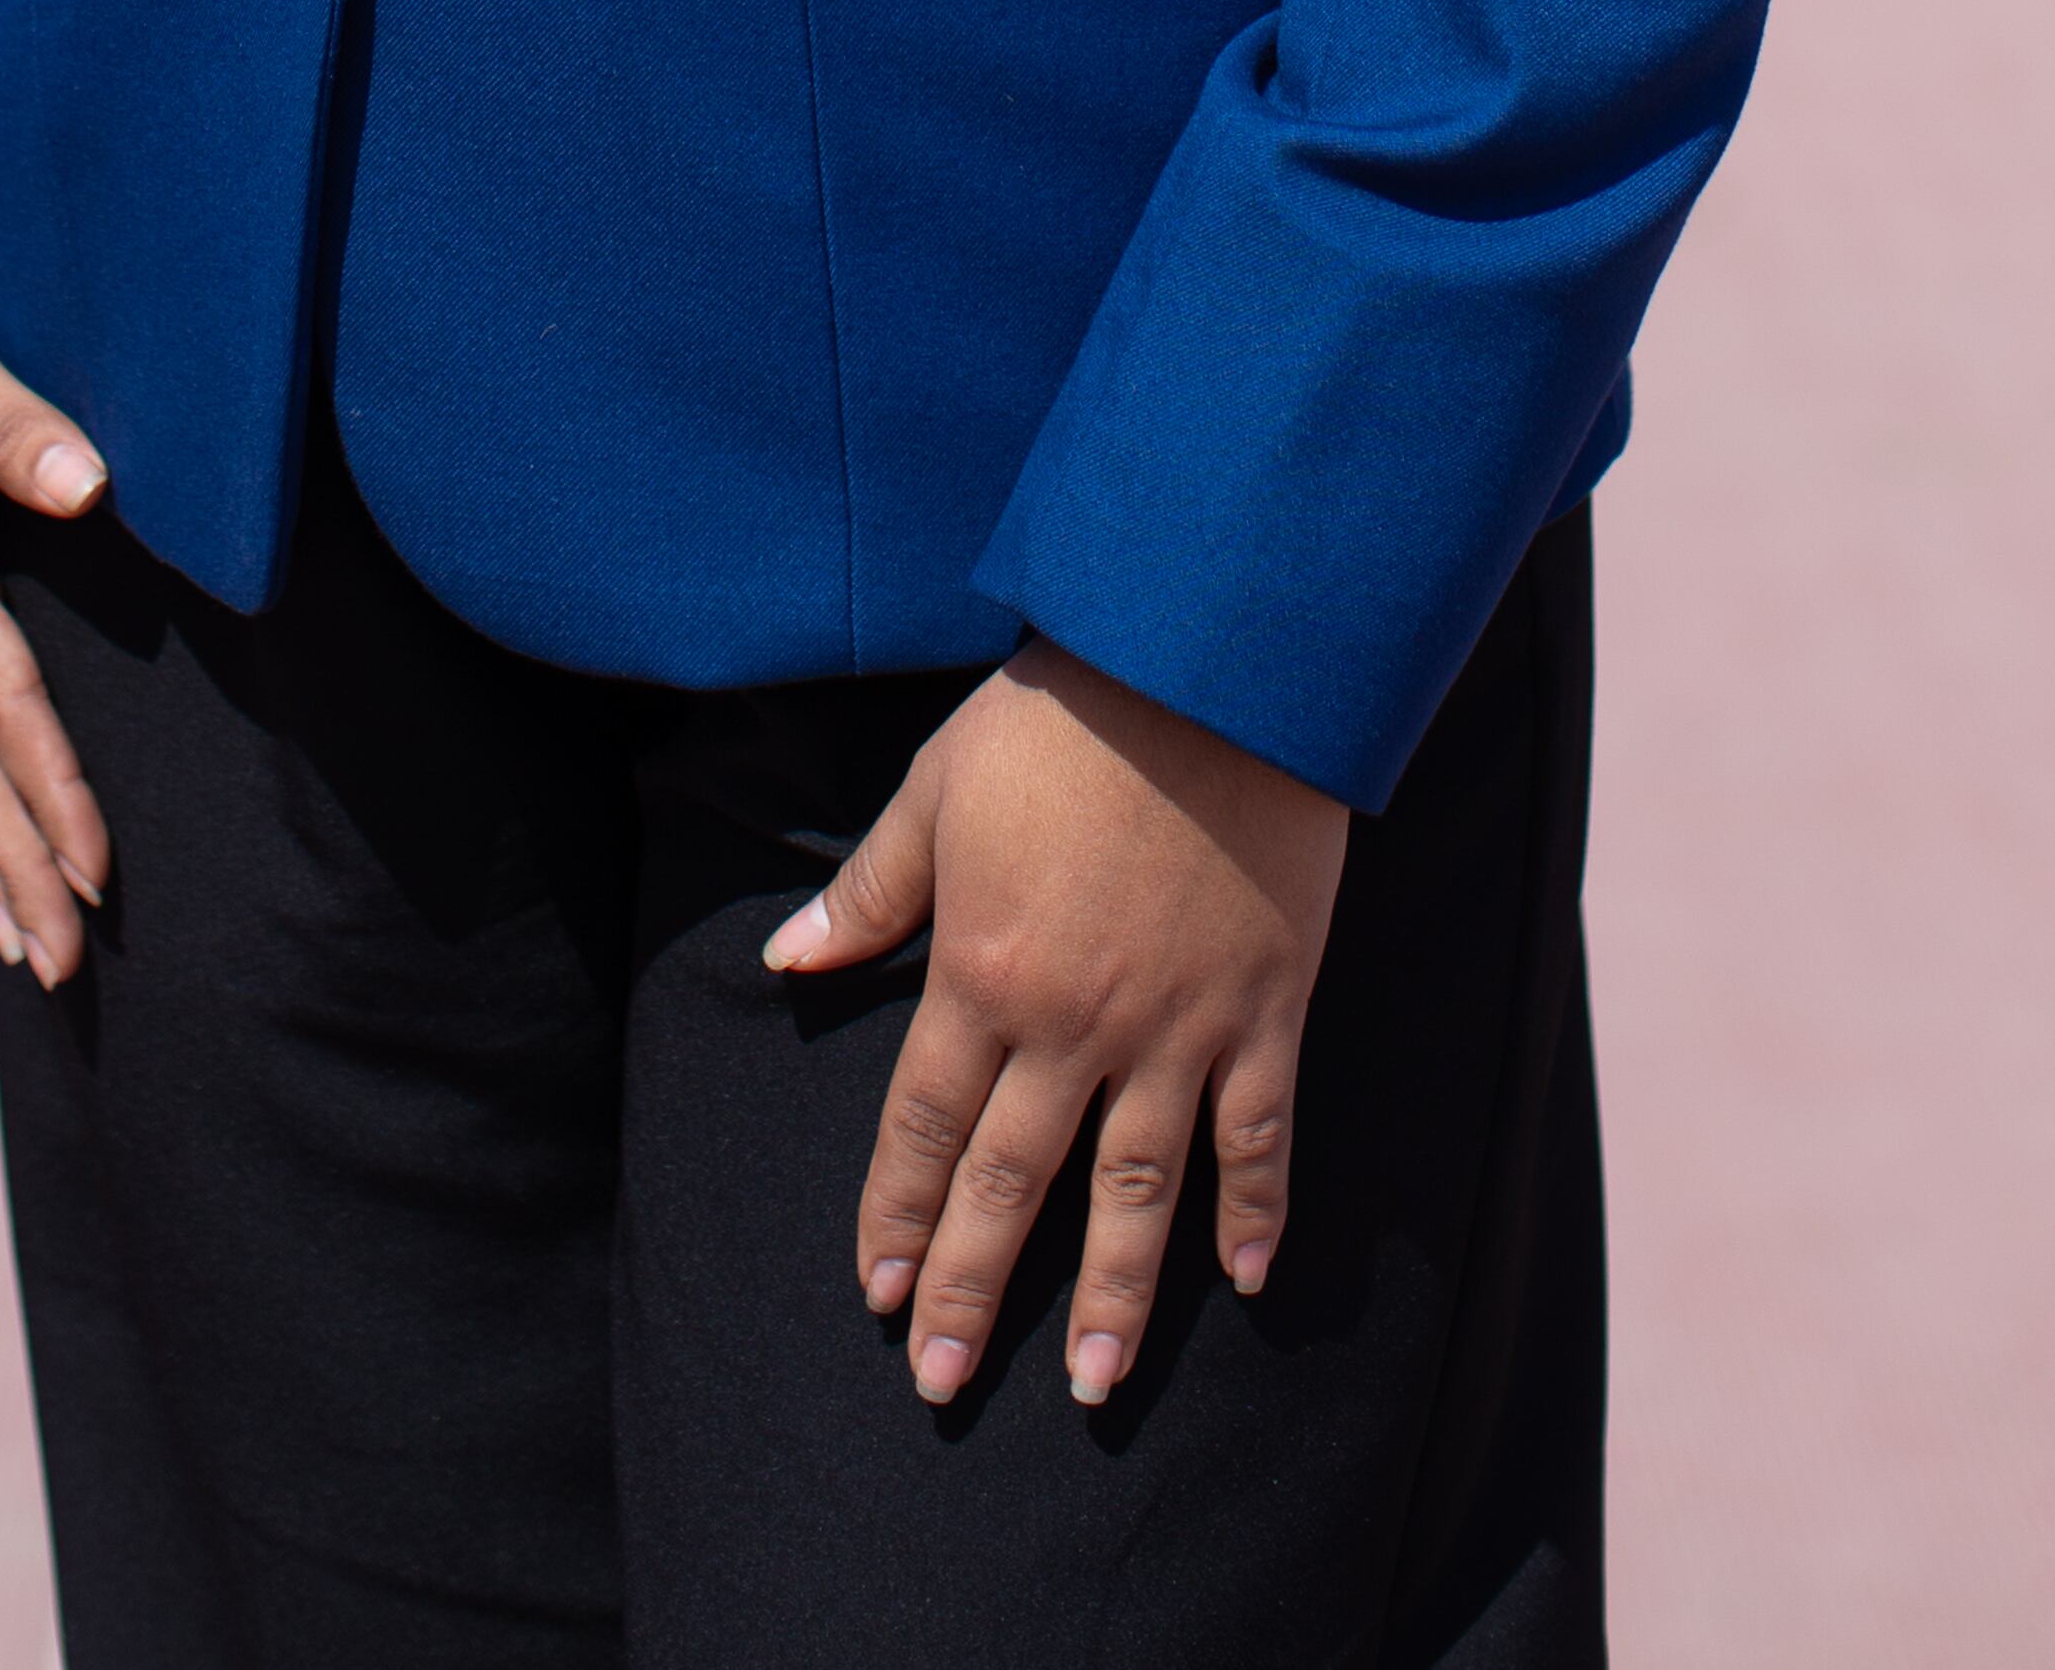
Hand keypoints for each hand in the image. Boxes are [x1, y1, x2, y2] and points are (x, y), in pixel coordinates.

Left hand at [766, 641, 1347, 1407]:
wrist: (1207, 666)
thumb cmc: (1061, 717)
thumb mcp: (938, 789)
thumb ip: (871, 890)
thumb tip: (788, 963)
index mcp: (982, 971)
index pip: (926, 1126)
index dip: (900, 1214)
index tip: (881, 1294)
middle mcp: (1074, 1024)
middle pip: (1015, 1182)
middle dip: (974, 1289)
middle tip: (943, 1384)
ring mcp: (1178, 1028)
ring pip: (1138, 1195)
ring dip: (1114, 1299)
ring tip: (1092, 1388)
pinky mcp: (1265, 1009)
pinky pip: (1259, 1134)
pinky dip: (1255, 1209)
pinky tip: (1246, 1280)